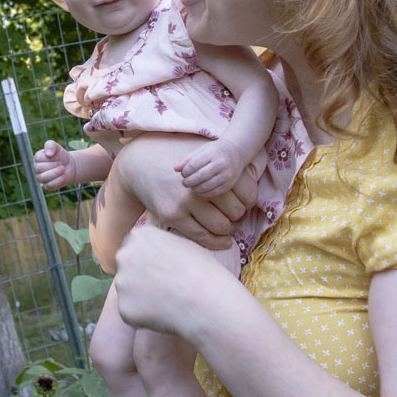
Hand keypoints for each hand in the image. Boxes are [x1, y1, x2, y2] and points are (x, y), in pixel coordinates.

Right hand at [33, 140, 77, 189]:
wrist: (70, 166)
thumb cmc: (61, 156)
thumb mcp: (57, 147)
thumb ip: (51, 145)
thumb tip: (48, 154)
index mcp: (37, 158)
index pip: (38, 158)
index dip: (50, 157)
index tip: (57, 156)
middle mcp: (37, 169)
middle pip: (39, 168)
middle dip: (53, 165)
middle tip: (61, 164)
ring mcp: (41, 178)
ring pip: (43, 178)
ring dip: (56, 173)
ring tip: (63, 169)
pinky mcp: (47, 186)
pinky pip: (50, 186)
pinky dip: (59, 181)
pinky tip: (64, 176)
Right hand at [112, 133, 257, 248]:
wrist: (140, 164)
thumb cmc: (177, 158)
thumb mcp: (202, 153)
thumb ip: (225, 164)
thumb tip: (256, 174)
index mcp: (212, 168)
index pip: (247, 192)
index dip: (249, 202)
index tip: (245, 204)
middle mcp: (201, 185)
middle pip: (236, 210)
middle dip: (239, 218)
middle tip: (236, 218)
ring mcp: (185, 202)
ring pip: (221, 226)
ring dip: (229, 231)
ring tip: (228, 228)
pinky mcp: (173, 215)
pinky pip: (202, 236)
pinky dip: (218, 243)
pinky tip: (223, 242)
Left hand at [113, 226, 237, 338]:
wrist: (205, 301)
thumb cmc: (201, 272)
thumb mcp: (182, 244)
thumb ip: (161, 245)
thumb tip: (155, 251)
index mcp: (139, 236)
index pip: (134, 246)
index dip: (148, 260)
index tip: (162, 269)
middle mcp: (125, 256)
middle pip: (127, 268)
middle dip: (140, 277)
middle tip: (165, 287)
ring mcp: (122, 282)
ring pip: (128, 292)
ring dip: (143, 298)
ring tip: (169, 301)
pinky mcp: (123, 307)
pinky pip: (132, 313)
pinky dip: (144, 316)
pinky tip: (164, 314)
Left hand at [174, 137, 248, 196]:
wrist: (236, 152)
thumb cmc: (215, 151)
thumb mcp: (201, 150)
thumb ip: (188, 159)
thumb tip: (175, 169)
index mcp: (212, 153)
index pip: (194, 164)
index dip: (185, 171)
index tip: (183, 173)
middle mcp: (221, 163)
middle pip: (200, 176)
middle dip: (189, 181)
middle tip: (184, 182)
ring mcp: (226, 174)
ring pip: (206, 186)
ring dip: (195, 188)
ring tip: (191, 186)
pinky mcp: (229, 184)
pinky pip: (214, 192)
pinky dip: (203, 193)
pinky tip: (199, 190)